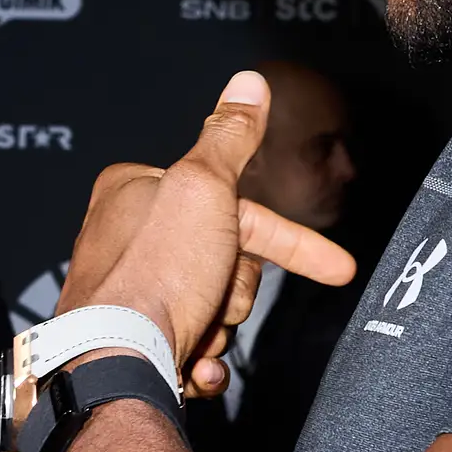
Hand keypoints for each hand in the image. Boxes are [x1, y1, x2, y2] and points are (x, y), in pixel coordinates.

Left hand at [52, 70, 361, 404]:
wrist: (117, 365)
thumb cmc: (154, 276)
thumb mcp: (203, 187)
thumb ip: (231, 137)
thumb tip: (249, 85)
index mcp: (137, 190)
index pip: (234, 203)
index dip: (286, 239)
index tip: (335, 266)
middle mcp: (125, 236)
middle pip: (225, 259)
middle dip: (235, 290)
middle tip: (215, 297)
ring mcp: (128, 291)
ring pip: (212, 305)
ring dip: (217, 326)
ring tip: (191, 331)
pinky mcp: (130, 338)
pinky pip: (188, 345)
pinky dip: (198, 360)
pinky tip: (191, 364)